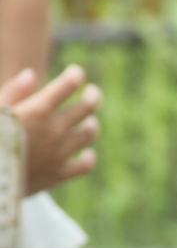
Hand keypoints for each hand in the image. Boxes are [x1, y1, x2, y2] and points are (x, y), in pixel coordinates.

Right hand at [0, 64, 101, 194]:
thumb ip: (13, 92)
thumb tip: (32, 74)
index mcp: (36, 110)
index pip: (68, 85)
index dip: (75, 75)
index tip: (77, 73)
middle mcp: (54, 130)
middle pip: (87, 107)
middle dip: (93, 96)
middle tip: (93, 92)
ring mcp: (59, 153)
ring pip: (89, 133)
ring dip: (91, 124)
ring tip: (89, 121)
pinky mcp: (59, 174)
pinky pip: (86, 164)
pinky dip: (89, 157)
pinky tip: (86, 152)